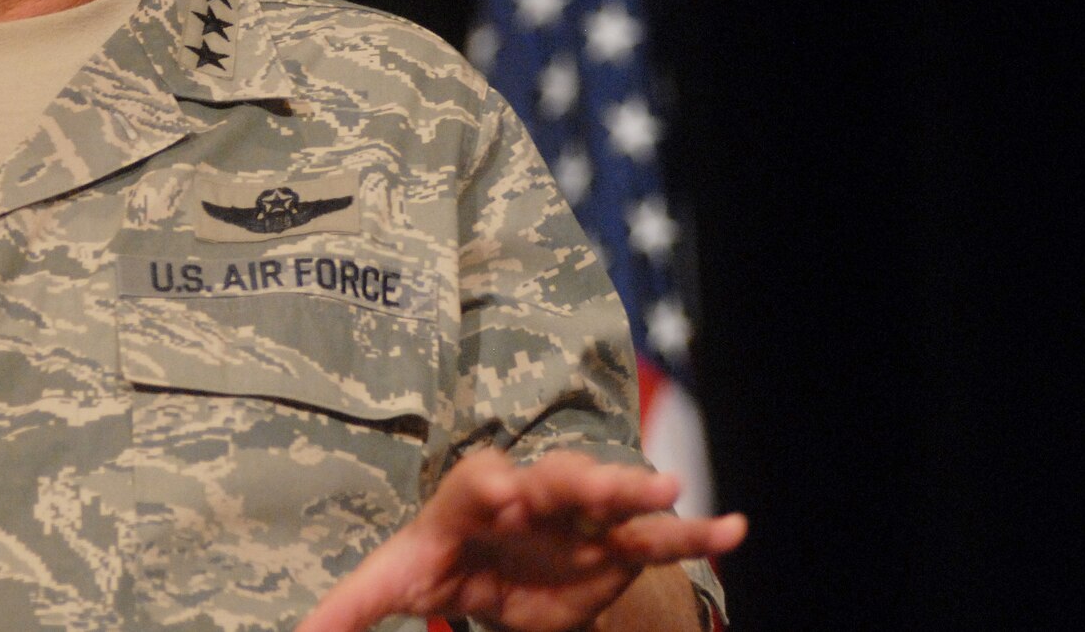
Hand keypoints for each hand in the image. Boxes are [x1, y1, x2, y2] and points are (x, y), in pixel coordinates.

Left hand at [296, 448, 745, 631]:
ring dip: (639, 493)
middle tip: (603, 482)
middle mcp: (532, 493)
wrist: (491, 562)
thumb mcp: (397, 579)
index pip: (478, 485)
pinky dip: (694, 533)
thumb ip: (352, 606)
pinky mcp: (615, 545)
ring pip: (611, 499)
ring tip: (673, 491)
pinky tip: (732, 529)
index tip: (502, 493)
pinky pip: (657, 539)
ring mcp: (578, 516)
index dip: (489, 487)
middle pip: (554, 479)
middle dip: (578, 480)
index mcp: (472, 495)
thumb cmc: (444, 560)